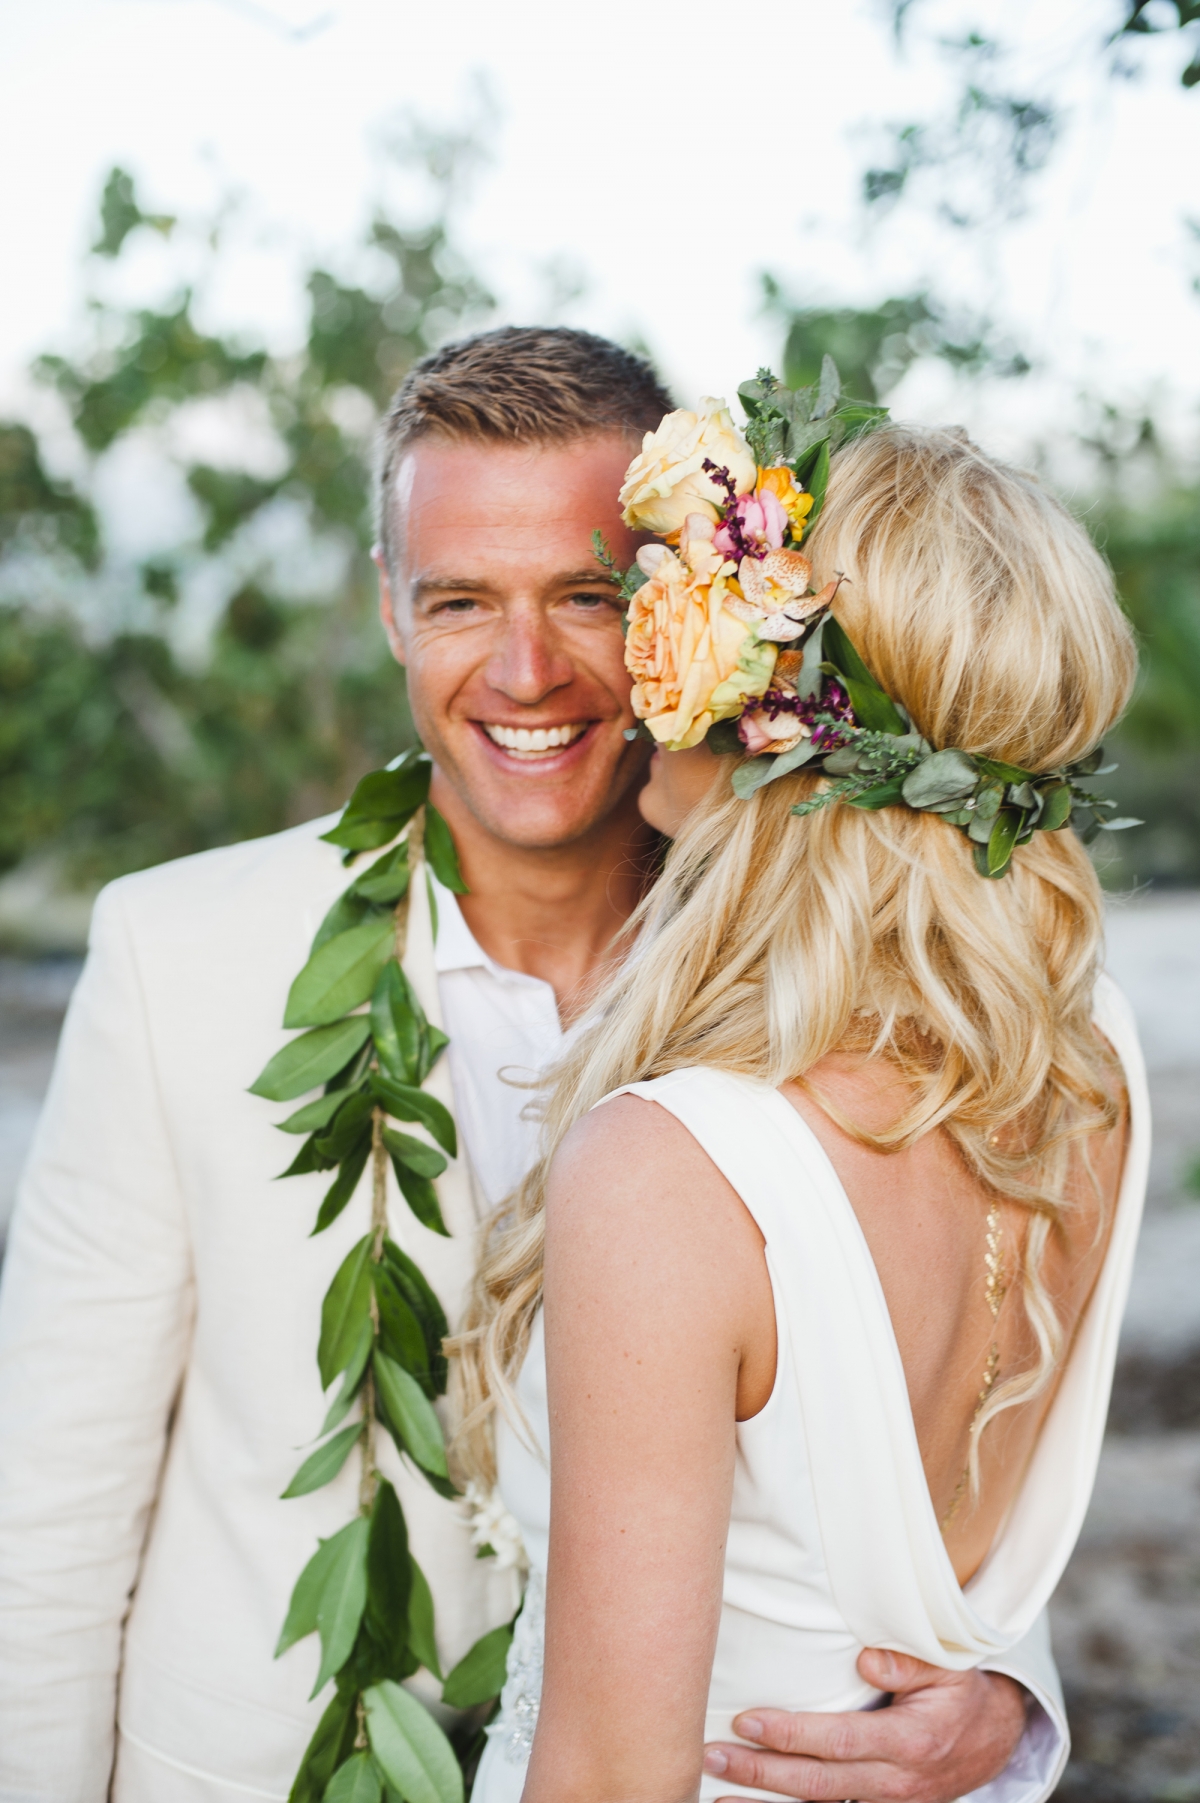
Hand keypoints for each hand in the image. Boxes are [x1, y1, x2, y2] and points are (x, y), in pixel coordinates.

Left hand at [701, 1646, 1027, 1802]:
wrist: (993, 1740)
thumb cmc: (960, 1692)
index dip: (791, 1734)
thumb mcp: (946, 1666)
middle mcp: (896, 1781)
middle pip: (818, 1782)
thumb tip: (864, 1659)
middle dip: (761, 1773)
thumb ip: (908, 1661)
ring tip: (717, 1796)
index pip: (840, 1741)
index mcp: (911, 1740)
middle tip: (711, 1756)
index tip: (747, 1720)